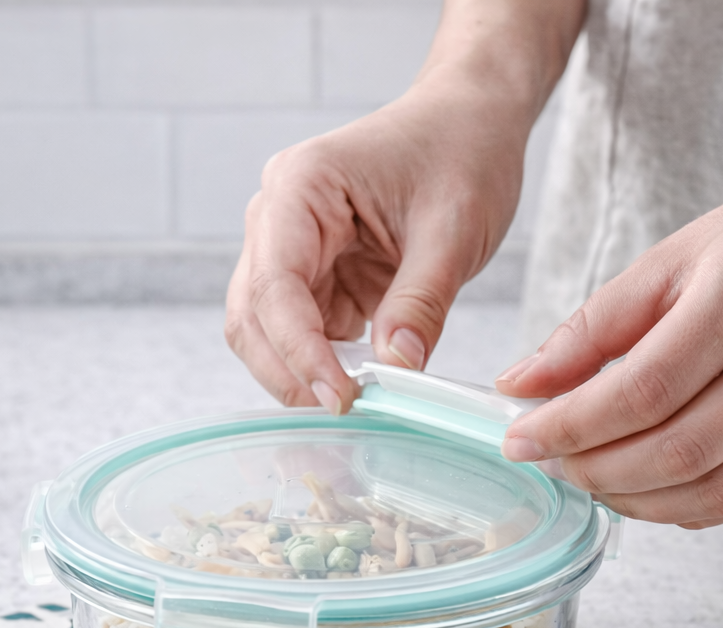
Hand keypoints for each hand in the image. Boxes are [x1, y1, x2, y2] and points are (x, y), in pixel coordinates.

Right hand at [225, 79, 532, 411]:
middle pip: (252, 315)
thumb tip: (396, 370)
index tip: (341, 398)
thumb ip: (421, 301)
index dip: (300, 351)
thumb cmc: (462, 150)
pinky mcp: (315, 275)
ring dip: (299, 372)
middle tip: (344, 413)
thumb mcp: (455, 227)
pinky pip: (302, 332)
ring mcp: (291, 247)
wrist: (471, 120)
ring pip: (266, 331)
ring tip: (355, 404)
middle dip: (289, 370)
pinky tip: (359, 385)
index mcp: (300, 186)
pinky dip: (322, 365)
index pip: (274, 286)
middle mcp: (278, 216)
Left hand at [495, 165, 722, 527]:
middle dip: (596, 469)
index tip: (519, 438)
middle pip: (677, 449)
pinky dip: (685, 507)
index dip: (571, 426)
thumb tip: (520, 386)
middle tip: (551, 462)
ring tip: (591, 480)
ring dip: (635, 500)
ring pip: (714, 488)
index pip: (643, 390)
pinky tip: (645, 491)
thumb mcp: (672, 258)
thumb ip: (593, 327)